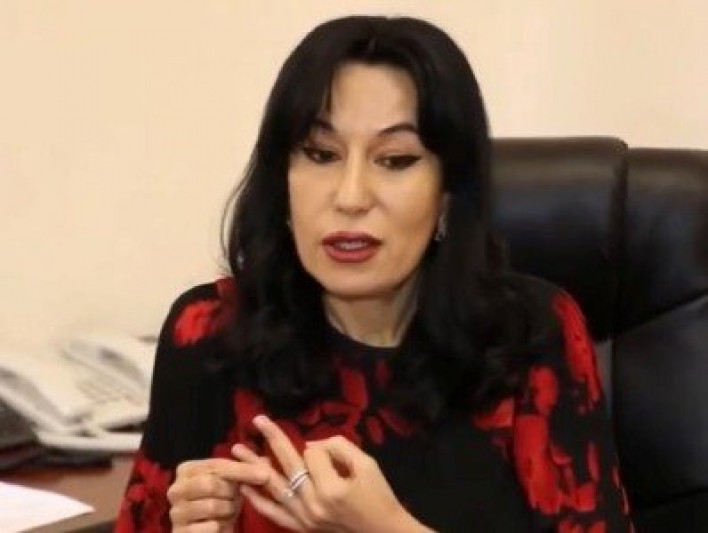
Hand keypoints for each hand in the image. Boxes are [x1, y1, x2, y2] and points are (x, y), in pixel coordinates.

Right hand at [167, 457, 268, 531]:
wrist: (211, 531)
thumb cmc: (222, 501)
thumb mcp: (233, 483)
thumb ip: (247, 469)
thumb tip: (265, 460)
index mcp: (186, 470)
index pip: (217, 466)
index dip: (242, 470)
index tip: (265, 475)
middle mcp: (176, 489)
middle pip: (211, 484)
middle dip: (231, 493)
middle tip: (237, 498)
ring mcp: (175, 512)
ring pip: (211, 506)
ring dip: (228, 510)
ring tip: (229, 511)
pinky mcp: (179, 532)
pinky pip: (209, 527)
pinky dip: (220, 526)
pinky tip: (220, 525)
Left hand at [234, 415, 431, 532]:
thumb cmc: (379, 496)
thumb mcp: (368, 464)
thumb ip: (339, 448)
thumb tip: (311, 445)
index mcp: (330, 488)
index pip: (312, 454)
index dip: (320, 446)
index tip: (329, 451)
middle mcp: (312, 504)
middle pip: (287, 464)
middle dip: (273, 439)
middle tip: (257, 420)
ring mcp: (303, 518)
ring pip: (273, 487)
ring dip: (254, 466)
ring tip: (238, 449)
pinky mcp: (300, 528)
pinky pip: (273, 513)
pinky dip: (257, 500)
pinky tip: (245, 486)